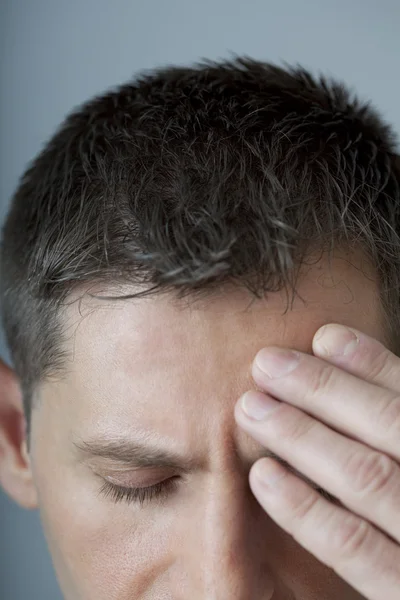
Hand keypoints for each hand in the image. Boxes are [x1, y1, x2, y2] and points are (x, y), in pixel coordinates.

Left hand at [234, 323, 399, 599]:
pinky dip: (306, 506)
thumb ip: (389, 436)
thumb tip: (346, 368)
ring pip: (366, 476)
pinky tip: (263, 475)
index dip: (373, 365)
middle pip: (389, 424)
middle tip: (266, 363)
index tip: (324, 336)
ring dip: (302, 434)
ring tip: (251, 407)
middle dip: (324, 388)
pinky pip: (353, 546)